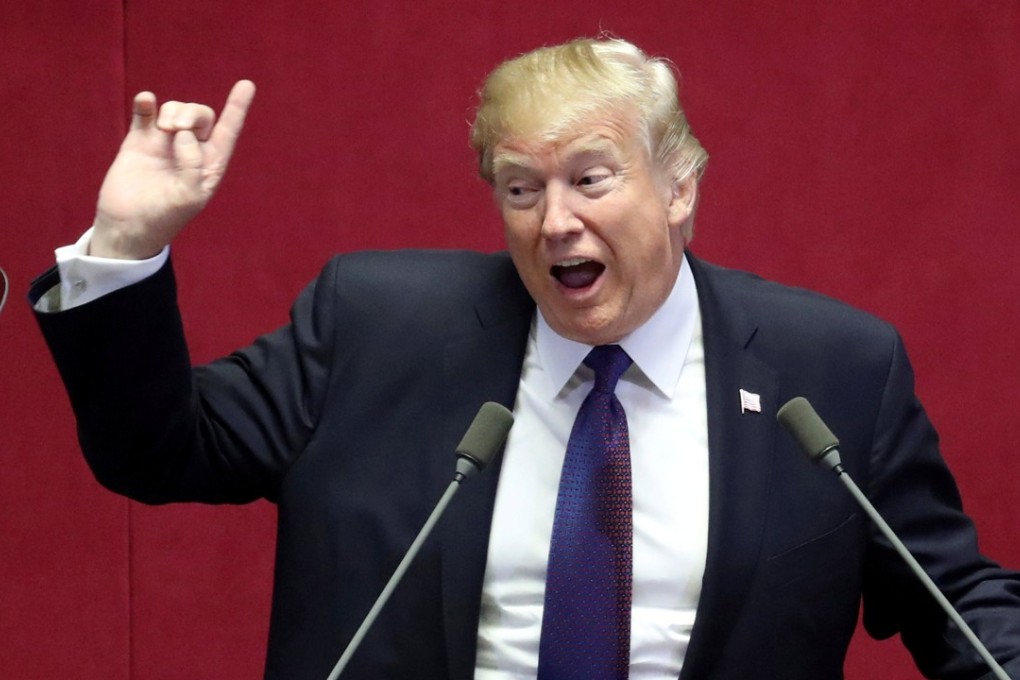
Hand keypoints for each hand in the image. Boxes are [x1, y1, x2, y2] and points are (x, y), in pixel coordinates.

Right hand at [91, 80, 256, 258]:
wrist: (127, 227)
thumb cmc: (164, 218)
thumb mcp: (188, 197)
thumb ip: (192, 166)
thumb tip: (182, 134)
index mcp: (209, 165)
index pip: (228, 132)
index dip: (237, 108)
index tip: (247, 84)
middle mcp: (190, 150)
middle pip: (200, 115)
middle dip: (191, 113)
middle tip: (175, 129)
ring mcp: (164, 143)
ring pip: (176, 109)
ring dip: (172, 111)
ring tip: (162, 129)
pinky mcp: (138, 140)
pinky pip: (145, 112)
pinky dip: (147, 103)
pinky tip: (146, 101)